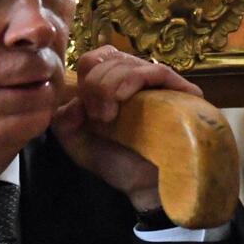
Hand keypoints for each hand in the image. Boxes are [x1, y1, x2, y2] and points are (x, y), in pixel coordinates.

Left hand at [51, 45, 202, 212]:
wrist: (143, 187)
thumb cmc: (115, 162)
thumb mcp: (76, 141)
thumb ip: (63, 118)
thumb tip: (73, 100)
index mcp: (112, 84)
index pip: (94, 58)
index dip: (84, 77)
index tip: (84, 108)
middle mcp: (136, 79)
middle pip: (109, 56)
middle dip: (94, 84)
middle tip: (98, 116)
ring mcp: (160, 84)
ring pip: (129, 62)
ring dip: (108, 85)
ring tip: (108, 116)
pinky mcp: (181, 92)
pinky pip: (156, 71)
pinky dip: (132, 79)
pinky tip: (121, 98)